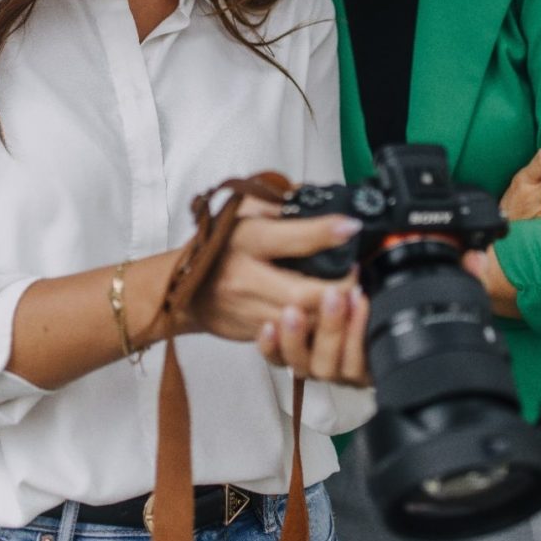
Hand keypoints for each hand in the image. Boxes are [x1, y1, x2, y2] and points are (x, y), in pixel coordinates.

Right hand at [190, 212, 369, 385]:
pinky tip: (331, 319)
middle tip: (359, 274)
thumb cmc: (217, 245)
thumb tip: (316, 203)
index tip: (352, 227)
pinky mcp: (252, 332)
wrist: (181, 287)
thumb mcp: (242, 213)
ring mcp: (248, 310)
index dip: (325, 233)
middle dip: (339, 288)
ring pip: (301, 322)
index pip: (290, 238)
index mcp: (246, 241)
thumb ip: (277, 206)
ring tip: (352, 298)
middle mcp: (246, 278)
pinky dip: (315, 329)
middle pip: (302, 293)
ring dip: (332, 313)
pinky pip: (291, 337)